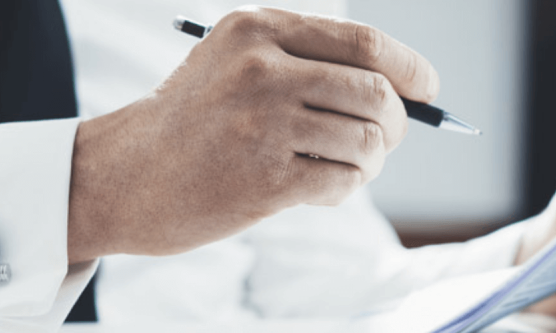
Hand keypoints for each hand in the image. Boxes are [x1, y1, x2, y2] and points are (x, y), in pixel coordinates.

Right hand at [65, 6, 438, 262]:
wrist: (128, 175)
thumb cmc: (193, 120)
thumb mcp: (236, 62)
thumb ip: (307, 61)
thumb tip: (402, 89)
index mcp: (258, 29)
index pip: (363, 43)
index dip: (409, 67)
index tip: (427, 89)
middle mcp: (262, 70)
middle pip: (376, 93)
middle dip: (396, 123)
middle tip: (385, 140)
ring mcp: (264, 124)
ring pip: (367, 141)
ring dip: (369, 161)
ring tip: (344, 166)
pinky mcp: (266, 179)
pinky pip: (344, 181)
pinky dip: (345, 187)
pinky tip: (318, 187)